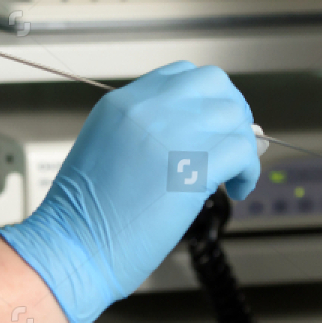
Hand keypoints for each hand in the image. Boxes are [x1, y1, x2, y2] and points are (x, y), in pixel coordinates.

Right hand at [0, 62, 260, 322]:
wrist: (73, 247)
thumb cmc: (86, 218)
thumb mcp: (108, 155)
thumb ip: (155, 137)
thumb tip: (207, 135)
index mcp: (121, 104)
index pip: (180, 75)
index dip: (205, 98)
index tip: (210, 124)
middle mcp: (148, 110)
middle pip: (214, 84)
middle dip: (231, 112)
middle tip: (231, 144)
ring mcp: (171, 134)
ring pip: (234, 116)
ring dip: (242, 145)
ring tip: (233, 175)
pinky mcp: (193, 166)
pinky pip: (243, 150)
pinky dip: (248, 170)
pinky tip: (236, 189)